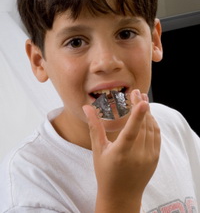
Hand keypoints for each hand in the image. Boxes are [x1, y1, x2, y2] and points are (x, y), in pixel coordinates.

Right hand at [83, 89, 160, 211]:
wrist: (122, 196)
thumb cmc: (106, 173)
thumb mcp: (98, 150)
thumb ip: (94, 127)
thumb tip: (87, 107)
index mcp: (121, 154)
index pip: (131, 131)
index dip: (137, 115)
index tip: (141, 100)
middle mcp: (138, 156)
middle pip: (143, 125)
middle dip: (141, 105)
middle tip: (136, 91)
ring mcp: (149, 158)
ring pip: (151, 128)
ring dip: (148, 112)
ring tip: (142, 99)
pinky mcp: (155, 158)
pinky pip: (156, 135)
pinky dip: (153, 123)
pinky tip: (147, 115)